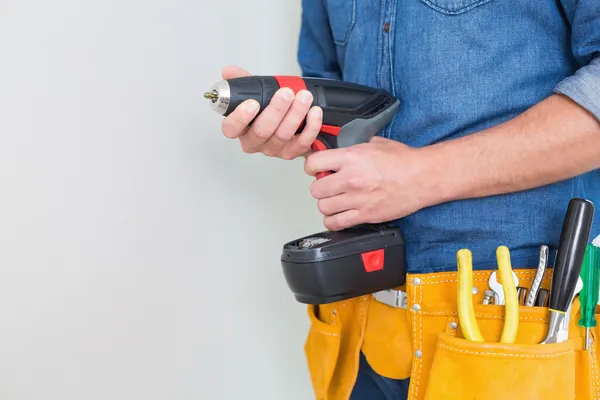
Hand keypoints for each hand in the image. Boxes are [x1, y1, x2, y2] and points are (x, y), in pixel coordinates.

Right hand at [219, 65, 323, 159]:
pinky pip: (302, 143)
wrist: (289, 118)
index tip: (252, 103)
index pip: (231, 128)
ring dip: (295, 114)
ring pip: (283, 135)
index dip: (240, 118)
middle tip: (285, 93)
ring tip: (304, 96)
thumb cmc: (267, 108)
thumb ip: (242, 81)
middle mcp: (255, 142)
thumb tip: (229, 71)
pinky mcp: (293, 152)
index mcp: (241, 128)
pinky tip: (314, 112)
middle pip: (261, 132)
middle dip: (275, 111)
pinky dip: (311, 127)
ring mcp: (274, 149)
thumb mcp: (255, 92)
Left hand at [304, 136, 437, 229]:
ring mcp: (357, 199)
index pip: (313, 163)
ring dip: (327, 204)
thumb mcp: (375, 143)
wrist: (422, 177)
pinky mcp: (365, 215)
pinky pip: (336, 223)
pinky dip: (333, 221)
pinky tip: (339, 214)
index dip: (312, 166)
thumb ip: (353, 147)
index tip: (315, 169)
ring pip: (323, 207)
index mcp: (351, 158)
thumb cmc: (403, 161)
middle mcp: (351, 179)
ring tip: (335, 200)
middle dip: (320, 187)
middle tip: (328, 186)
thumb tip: (338, 148)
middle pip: (315, 189)